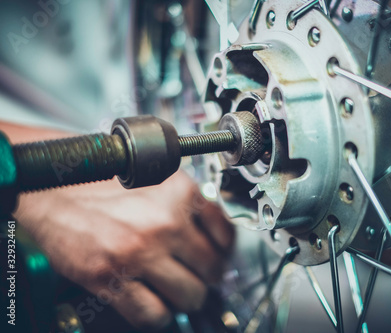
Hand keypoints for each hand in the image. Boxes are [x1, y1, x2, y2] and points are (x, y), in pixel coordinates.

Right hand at [14, 172, 233, 331]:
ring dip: (183, 298)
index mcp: (180, 193)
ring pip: (189, 296)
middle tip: (194, 276)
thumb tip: (213, 236)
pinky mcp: (111, 278)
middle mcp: (165, 222)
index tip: (215, 258)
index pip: (226, 236)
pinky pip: (154, 314)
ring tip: (172, 289)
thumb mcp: (157, 180)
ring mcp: (139, 251)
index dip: (222, 252)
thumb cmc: (102, 186)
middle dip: (204, 278)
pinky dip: (156, 314)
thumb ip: (187, 205)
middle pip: (212, 270)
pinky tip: (150, 301)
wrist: (53, 191)